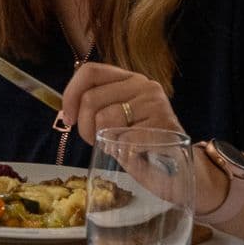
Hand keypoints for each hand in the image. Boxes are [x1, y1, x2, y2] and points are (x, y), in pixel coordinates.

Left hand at [59, 63, 178, 145]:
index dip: (71, 94)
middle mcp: (144, 85)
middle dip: (84, 126)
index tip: (69, 118)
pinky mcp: (162, 125)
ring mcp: (155, 104)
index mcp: (130, 79)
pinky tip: (134, 153)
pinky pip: (121, 139)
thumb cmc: (140, 146)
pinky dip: (121, 151)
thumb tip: (68, 110)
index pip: (90, 72)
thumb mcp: (117, 120)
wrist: (176, 172)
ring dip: (102, 140)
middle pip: (91, 99)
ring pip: (104, 119)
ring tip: (118, 146)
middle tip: (95, 141)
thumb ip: (98, 107)